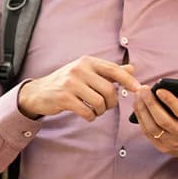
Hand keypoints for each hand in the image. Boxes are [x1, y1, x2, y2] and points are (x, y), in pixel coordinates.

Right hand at [17, 56, 139, 120]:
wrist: (38, 92)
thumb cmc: (67, 82)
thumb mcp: (87, 72)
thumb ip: (109, 71)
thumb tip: (132, 68)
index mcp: (88, 61)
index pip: (114, 69)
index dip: (128, 80)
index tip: (138, 89)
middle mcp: (80, 69)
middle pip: (109, 90)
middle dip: (111, 102)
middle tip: (106, 106)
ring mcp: (71, 83)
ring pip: (99, 102)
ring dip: (101, 111)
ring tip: (95, 111)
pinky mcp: (64, 97)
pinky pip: (87, 111)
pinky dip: (91, 117)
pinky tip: (87, 115)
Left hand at [133, 87, 177, 158]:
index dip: (169, 100)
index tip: (159, 89)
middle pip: (163, 120)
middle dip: (151, 103)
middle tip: (143, 89)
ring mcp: (171, 143)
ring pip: (152, 127)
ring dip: (142, 111)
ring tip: (138, 96)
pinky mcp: (162, 147)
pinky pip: (148, 134)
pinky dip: (141, 120)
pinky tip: (138, 107)